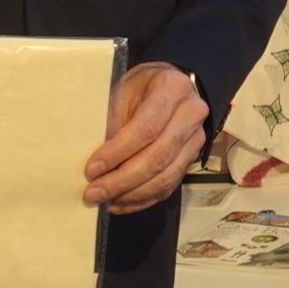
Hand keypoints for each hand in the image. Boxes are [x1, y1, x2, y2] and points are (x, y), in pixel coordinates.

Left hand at [85, 62, 206, 213]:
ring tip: (105, 201)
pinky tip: (120, 202)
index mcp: (172, 88)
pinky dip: (143, 199)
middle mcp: (191, 113)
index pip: (146, 129)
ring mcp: (196, 137)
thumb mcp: (122, 92)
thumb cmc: (138, 87)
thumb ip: (112, 123)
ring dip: (132, 194)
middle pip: (158, 157)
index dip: (118, 153)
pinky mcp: (192, 157)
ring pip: (166, 176)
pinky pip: (170, 186)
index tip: (92, 169)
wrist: (166, 85)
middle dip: (122, 180)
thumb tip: (96, 164)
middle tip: (93, 193)